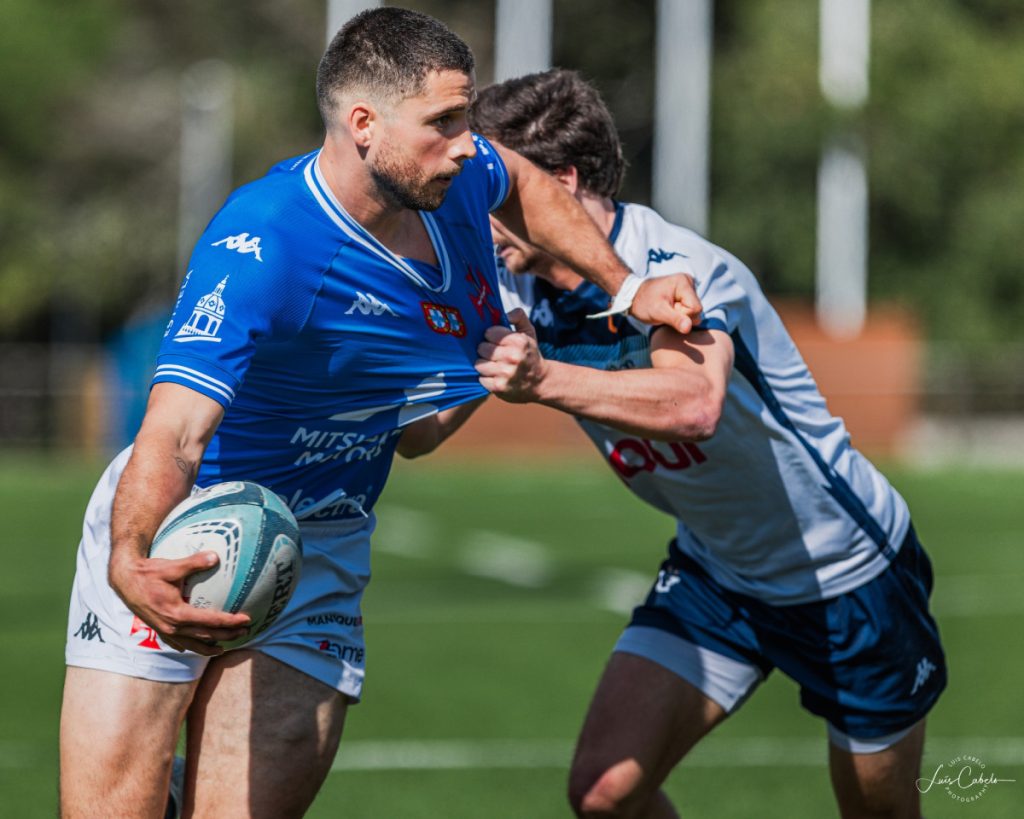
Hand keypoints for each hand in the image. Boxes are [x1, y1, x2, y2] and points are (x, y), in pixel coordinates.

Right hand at [109, 550, 250, 654]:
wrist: (124, 581)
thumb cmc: (148, 572)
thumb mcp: (171, 566)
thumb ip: (194, 562)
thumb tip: (216, 556)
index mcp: (177, 613)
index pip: (210, 621)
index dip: (230, 622)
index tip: (246, 619)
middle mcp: (171, 627)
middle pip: (206, 636)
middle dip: (227, 635)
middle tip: (245, 631)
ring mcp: (165, 631)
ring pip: (193, 645)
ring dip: (210, 647)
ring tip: (226, 647)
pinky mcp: (159, 630)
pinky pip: (179, 643)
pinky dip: (192, 646)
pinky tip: (199, 646)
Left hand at [475, 308, 547, 402]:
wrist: (540, 382)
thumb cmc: (530, 354)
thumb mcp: (529, 332)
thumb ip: (518, 317)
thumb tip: (505, 314)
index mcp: (519, 341)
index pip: (489, 333)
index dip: (491, 336)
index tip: (497, 342)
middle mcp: (512, 357)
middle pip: (482, 348)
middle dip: (486, 351)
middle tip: (496, 355)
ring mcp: (505, 373)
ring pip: (479, 364)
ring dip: (485, 365)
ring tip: (495, 366)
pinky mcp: (499, 387)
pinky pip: (481, 379)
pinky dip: (486, 378)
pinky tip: (496, 377)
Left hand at [629, 274, 701, 333]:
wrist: (635, 297)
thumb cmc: (644, 303)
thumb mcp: (658, 312)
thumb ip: (674, 319)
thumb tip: (688, 327)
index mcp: (684, 282)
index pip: (696, 308)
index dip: (683, 315)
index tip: (667, 310)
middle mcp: (689, 282)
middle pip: (697, 310)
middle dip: (682, 315)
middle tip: (666, 310)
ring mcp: (689, 288)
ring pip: (694, 312)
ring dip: (680, 315)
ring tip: (667, 309)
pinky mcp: (686, 294)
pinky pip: (690, 310)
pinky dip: (680, 313)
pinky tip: (670, 309)